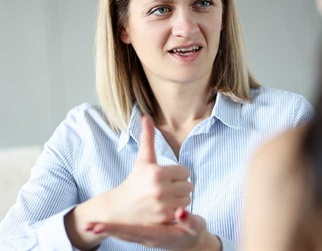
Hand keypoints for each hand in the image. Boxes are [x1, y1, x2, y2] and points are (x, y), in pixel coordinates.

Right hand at [65, 116, 192, 249]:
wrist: (120, 210)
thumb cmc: (134, 182)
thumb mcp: (142, 160)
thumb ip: (148, 138)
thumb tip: (146, 116)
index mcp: (157, 172)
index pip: (185, 172)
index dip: (176, 175)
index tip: (163, 178)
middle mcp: (161, 189)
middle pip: (189, 186)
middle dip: (179, 187)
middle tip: (163, 190)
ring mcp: (164, 205)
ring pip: (188, 199)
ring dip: (179, 199)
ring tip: (164, 199)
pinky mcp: (165, 219)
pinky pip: (183, 211)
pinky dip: (177, 211)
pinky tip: (164, 209)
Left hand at [85, 208, 220, 250]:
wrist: (193, 242)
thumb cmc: (195, 233)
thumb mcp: (196, 227)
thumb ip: (189, 220)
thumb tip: (180, 212)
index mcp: (159, 235)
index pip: (135, 231)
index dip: (118, 228)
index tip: (101, 226)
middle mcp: (149, 238)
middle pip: (124, 234)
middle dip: (106, 230)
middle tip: (87, 226)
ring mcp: (145, 237)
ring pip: (123, 234)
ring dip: (106, 230)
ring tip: (88, 226)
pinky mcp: (144, 233)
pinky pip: (126, 232)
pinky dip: (114, 229)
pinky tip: (103, 225)